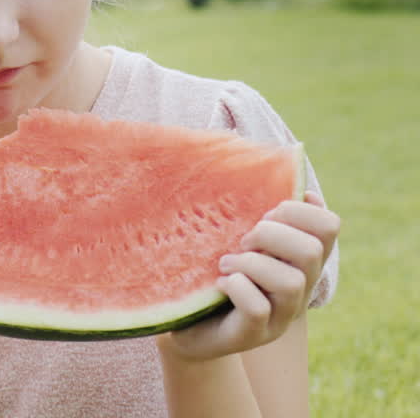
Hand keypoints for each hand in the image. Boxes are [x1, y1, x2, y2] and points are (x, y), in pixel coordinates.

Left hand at [158, 191, 339, 361]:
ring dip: (251, 263)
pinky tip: (220, 284)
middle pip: (311, 251)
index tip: (266, 213)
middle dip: (271, 235)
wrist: (186, 324)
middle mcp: (300, 288)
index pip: (330, 226)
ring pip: (291, 282)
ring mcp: (281, 315)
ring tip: (225, 264)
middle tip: (242, 240)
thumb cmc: (215, 271)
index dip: (300, 210)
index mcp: (301, 260)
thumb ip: (264, 214)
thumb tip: (299, 182)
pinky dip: (236, 288)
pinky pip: (258, 307)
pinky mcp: (254, 334)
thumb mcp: (238, 238)